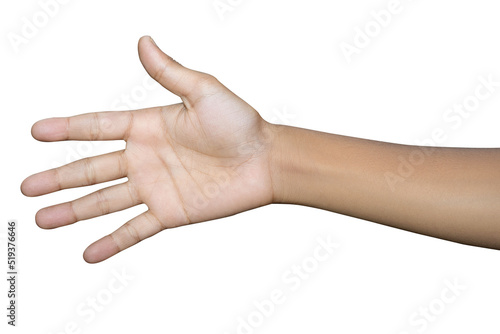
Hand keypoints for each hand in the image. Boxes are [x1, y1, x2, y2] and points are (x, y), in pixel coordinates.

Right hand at [21, 36, 276, 262]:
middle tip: (28, 187)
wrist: (266, 161)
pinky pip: (135, 229)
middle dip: (58, 178)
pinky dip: (112, 242)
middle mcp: (146, 158)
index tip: (36, 132)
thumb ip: (170, 72)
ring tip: (43, 219)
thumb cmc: (240, 123)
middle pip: (92, 168)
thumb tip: (143, 41)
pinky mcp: (170, 212)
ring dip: (74, 211)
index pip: (98, 127)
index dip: (67, 128)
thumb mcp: (203, 91)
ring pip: (105, 201)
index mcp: (148, 126)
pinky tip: (89, 254)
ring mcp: (156, 187)